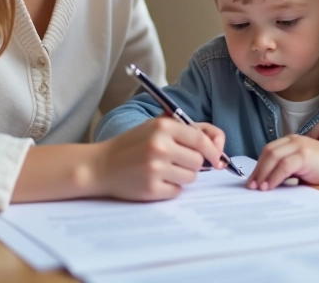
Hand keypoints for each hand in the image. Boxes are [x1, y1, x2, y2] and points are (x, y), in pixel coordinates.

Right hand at [94, 117, 225, 200]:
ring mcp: (155, 169)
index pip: (201, 140)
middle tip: (175, 161)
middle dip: (192, 163)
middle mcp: (160, 146)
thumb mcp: (155, 127)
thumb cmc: (132, 145)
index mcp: (163, 126)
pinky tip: (155, 181)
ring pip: (191, 177)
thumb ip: (186, 130)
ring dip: (182, 176)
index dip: (213, 151)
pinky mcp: (151, 189)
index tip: (217, 158)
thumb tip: (218, 146)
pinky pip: (177, 191)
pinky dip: (170, 188)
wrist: (100, 166)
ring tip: (163, 170)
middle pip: (199, 161)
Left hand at [246, 135, 318, 190]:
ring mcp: (298, 146)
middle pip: (268, 153)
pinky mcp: (304, 155)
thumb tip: (269, 181)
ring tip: (258, 188)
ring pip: (273, 158)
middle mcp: (293, 140)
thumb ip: (286, 168)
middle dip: (258, 170)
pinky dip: (274, 177)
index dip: (259, 165)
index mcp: (291, 140)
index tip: (253, 179)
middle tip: (251, 186)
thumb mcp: (301, 165)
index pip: (269, 150)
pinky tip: (270, 186)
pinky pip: (283, 166)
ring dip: (263, 174)